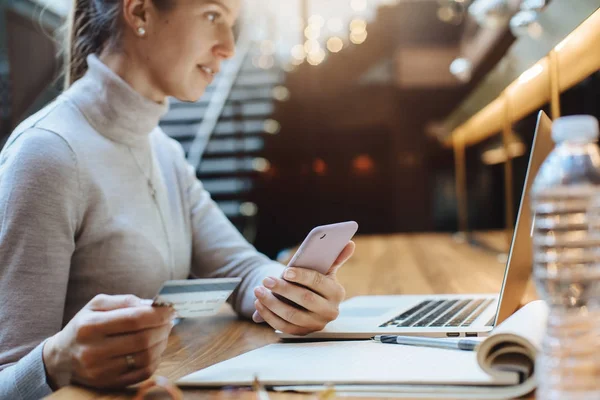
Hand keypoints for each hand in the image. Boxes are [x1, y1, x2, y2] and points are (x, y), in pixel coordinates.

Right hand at [42, 294, 175, 389]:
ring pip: (146, 357)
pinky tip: (155, 347)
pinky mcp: (109, 384)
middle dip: (163, 327)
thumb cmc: (85, 325)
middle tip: (170, 320)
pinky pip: (143, 373)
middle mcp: (93, 351)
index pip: (134, 319)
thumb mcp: (97, 305)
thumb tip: (153, 304)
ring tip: (163, 332)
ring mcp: (101, 371)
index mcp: (90, 326)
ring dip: (162, 342)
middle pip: (142, 339)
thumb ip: (125, 300)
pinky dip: (156, 358)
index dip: (158, 314)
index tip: (170, 308)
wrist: (63, 356)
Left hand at [252, 241, 354, 335]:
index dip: (302, 276)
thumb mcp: (326, 269)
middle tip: (266, 279)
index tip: (285, 271)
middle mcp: (330, 311)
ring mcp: (316, 324)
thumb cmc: (315, 280)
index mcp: (337, 292)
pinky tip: (259, 303)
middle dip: (283, 289)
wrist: (308, 301)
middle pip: (305, 299)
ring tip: (258, 290)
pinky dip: (268, 316)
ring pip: (292, 315)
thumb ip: (336, 256)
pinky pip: (283, 327)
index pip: (319, 282)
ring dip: (271, 303)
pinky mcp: (302, 333)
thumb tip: (349, 243)